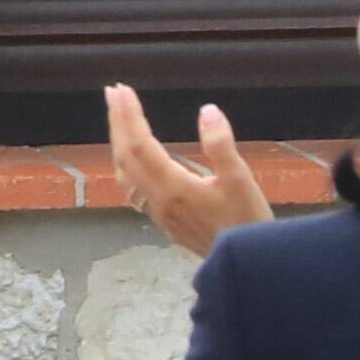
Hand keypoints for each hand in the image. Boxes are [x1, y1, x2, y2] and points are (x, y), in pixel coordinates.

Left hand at [108, 87, 270, 257]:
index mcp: (173, 188)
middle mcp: (158, 200)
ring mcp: (158, 212)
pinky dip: (126, 162)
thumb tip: (207, 110)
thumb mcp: (240, 181)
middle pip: (126, 157)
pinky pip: (133, 186)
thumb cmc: (247, 223)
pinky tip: (133, 156)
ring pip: (125, 173)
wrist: (245, 269)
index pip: (140, 145)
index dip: (129, 116)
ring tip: (118, 118)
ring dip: (118, 142)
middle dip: (117, 123)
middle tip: (112, 93)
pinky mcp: (164, 220)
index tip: (121, 90)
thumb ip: (221, 145)